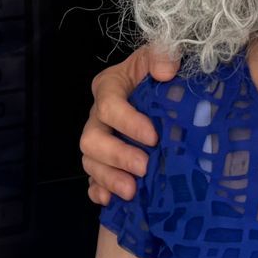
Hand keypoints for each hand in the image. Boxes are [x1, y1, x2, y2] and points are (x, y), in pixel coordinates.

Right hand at [80, 45, 176, 204]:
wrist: (167, 90)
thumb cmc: (162, 71)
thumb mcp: (161, 55)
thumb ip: (162, 55)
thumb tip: (166, 71)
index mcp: (109, 87)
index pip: (109, 106)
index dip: (128, 123)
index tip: (154, 137)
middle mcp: (98, 115)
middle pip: (92, 139)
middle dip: (117, 156)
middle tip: (144, 167)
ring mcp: (99, 140)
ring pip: (90, 163)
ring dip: (109, 178)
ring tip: (132, 192)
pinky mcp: (104, 161)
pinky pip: (92, 180)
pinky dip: (99, 191)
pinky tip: (111, 201)